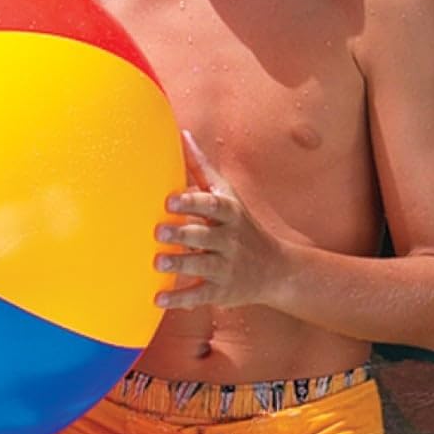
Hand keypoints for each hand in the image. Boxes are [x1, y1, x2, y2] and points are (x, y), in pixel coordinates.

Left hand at [153, 130, 280, 309]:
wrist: (276, 269)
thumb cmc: (240, 224)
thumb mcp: (227, 195)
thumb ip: (201, 168)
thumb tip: (183, 133)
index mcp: (229, 213)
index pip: (213, 206)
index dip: (193, 203)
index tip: (170, 200)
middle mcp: (229, 240)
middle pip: (205, 236)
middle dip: (183, 234)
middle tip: (159, 231)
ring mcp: (226, 267)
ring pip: (202, 266)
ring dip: (179, 265)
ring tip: (158, 261)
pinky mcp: (221, 291)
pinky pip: (199, 296)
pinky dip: (179, 299)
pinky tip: (158, 299)